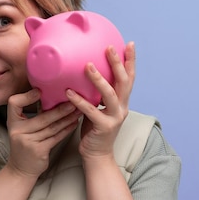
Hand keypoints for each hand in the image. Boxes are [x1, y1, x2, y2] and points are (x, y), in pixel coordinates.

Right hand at [6, 88, 80, 177]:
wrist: (21, 169)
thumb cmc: (24, 146)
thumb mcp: (21, 129)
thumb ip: (31, 116)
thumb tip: (50, 98)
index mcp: (12, 122)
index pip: (14, 103)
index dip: (26, 96)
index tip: (39, 91)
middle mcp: (18, 131)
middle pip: (42, 117)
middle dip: (60, 109)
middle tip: (73, 101)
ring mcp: (28, 142)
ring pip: (52, 127)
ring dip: (66, 119)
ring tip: (78, 111)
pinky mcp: (39, 151)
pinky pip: (56, 137)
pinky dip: (66, 130)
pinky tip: (73, 124)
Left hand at [66, 42, 135, 160]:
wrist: (97, 156)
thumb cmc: (94, 131)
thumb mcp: (98, 109)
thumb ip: (97, 94)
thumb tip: (85, 74)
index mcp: (122, 102)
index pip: (129, 78)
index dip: (130, 61)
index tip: (129, 44)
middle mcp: (122, 108)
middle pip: (124, 82)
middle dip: (118, 63)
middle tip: (109, 48)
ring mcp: (115, 118)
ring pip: (110, 95)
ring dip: (99, 79)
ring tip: (88, 66)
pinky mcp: (104, 128)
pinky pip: (91, 111)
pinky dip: (79, 101)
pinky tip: (68, 92)